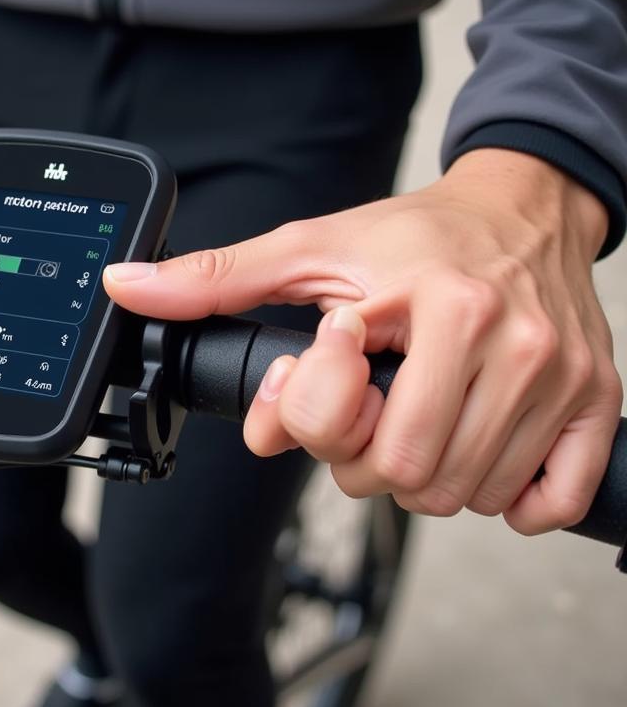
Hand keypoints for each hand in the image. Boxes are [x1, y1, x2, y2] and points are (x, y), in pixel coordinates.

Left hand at [103, 151, 623, 533]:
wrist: (523, 206)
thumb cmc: (415, 234)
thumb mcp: (310, 247)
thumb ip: (219, 278)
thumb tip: (127, 288)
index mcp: (437, 306)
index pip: (367, 441)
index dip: (331, 433)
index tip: (341, 378)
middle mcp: (511, 345)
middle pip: (418, 481)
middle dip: (374, 465)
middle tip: (375, 416)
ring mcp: (562, 379)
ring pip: (476, 497)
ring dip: (433, 478)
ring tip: (424, 419)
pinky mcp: (601, 400)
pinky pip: (557, 501)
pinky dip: (514, 498)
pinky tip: (486, 450)